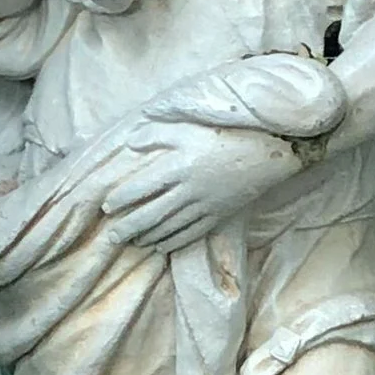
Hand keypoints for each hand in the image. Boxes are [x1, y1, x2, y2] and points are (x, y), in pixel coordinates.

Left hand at [100, 125, 296, 253]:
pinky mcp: (218, 214)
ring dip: (148, 237)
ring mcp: (204, 206)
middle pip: (152, 214)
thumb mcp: (187, 127)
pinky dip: (173, 242)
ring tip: (132, 242)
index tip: (107, 206)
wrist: (267, 151)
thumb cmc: (225, 134)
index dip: (122, 199)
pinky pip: (191, 233)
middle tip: (112, 236)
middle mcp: (188, 190)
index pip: (142, 187)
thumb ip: (156, 133)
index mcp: (178, 166)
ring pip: (170, 227)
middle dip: (129, 227)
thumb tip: (130, 142)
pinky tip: (160, 247)